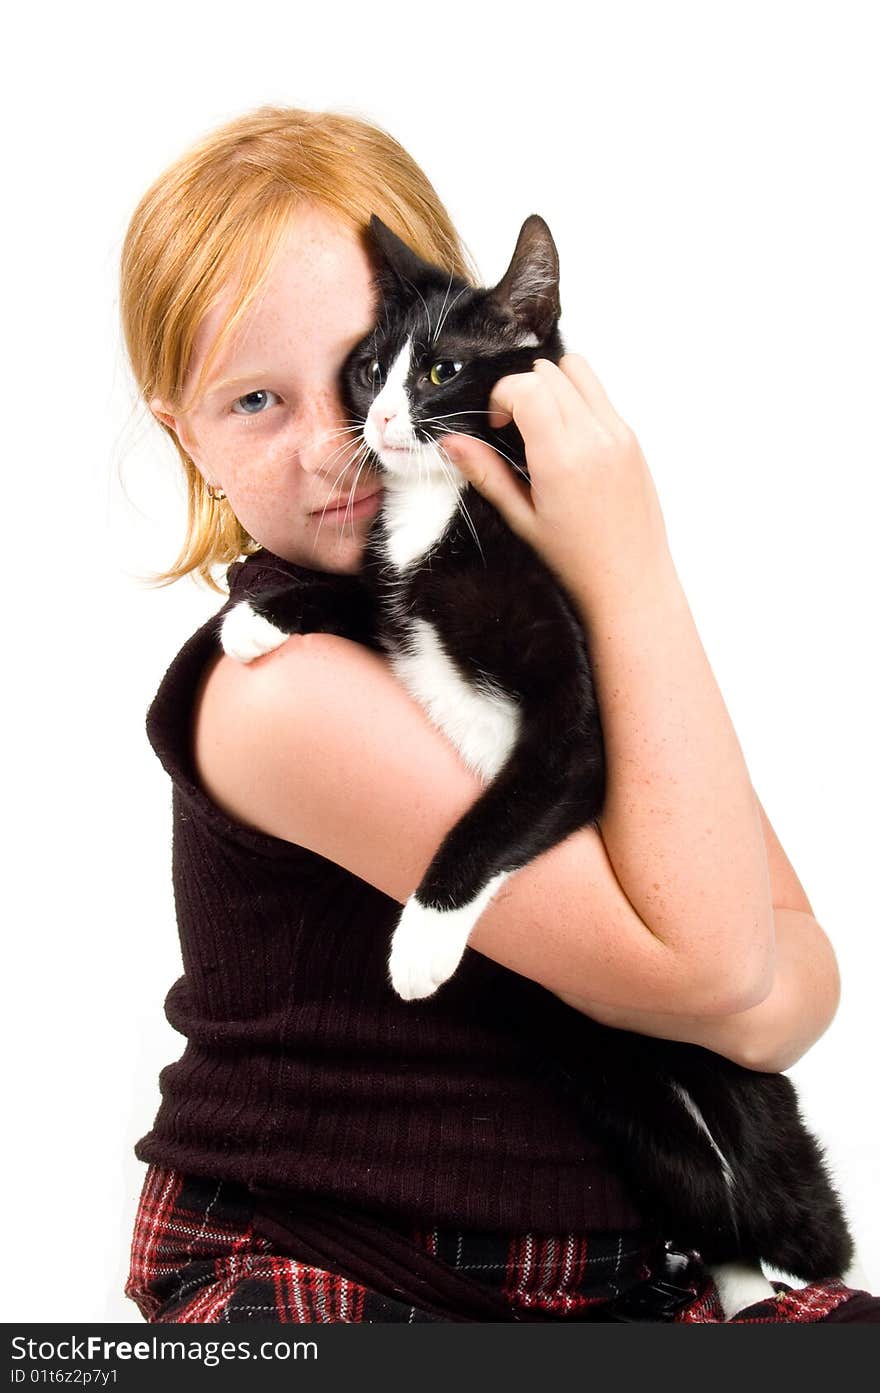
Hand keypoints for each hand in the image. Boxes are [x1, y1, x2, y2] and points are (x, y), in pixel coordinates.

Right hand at [442, 355, 672, 609]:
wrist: (631, 582)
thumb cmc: (575, 562)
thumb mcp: (521, 520)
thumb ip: (486, 474)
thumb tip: (449, 442)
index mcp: (563, 457)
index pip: (527, 386)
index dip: (501, 396)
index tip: (495, 426)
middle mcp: (595, 436)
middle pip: (550, 371)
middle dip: (523, 389)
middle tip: (514, 429)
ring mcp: (619, 433)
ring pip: (579, 369)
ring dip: (552, 386)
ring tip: (541, 426)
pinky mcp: (632, 439)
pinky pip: (600, 394)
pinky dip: (576, 400)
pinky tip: (566, 441)